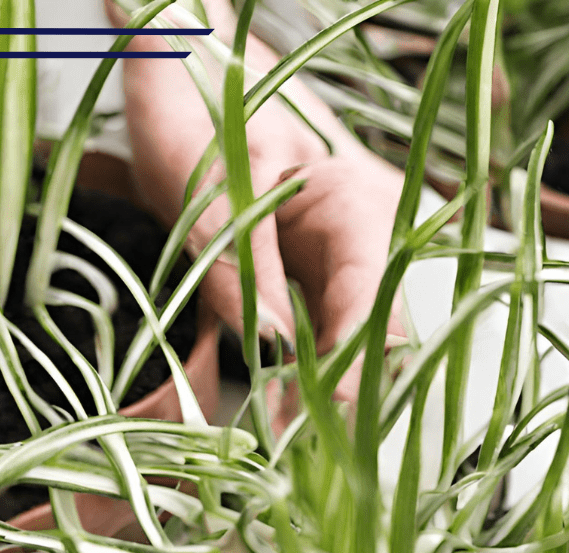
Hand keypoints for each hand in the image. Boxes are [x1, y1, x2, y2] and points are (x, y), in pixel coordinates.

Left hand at [108, 0, 407, 422]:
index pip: (376, 300)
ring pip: (358, 345)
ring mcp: (351, 263)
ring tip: (289, 445)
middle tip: (302, 453)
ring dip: (326, 396)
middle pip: (378, 334)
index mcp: (360, 203)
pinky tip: (283, 413)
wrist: (190, 83)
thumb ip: (242, 267)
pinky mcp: (325, 281)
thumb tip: (271, 348)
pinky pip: (330, 339)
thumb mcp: (213, 191)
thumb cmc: (202, 116)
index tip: (327, 420)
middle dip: (344, 396)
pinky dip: (308, 378)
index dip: (358, 367)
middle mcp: (371, 238)